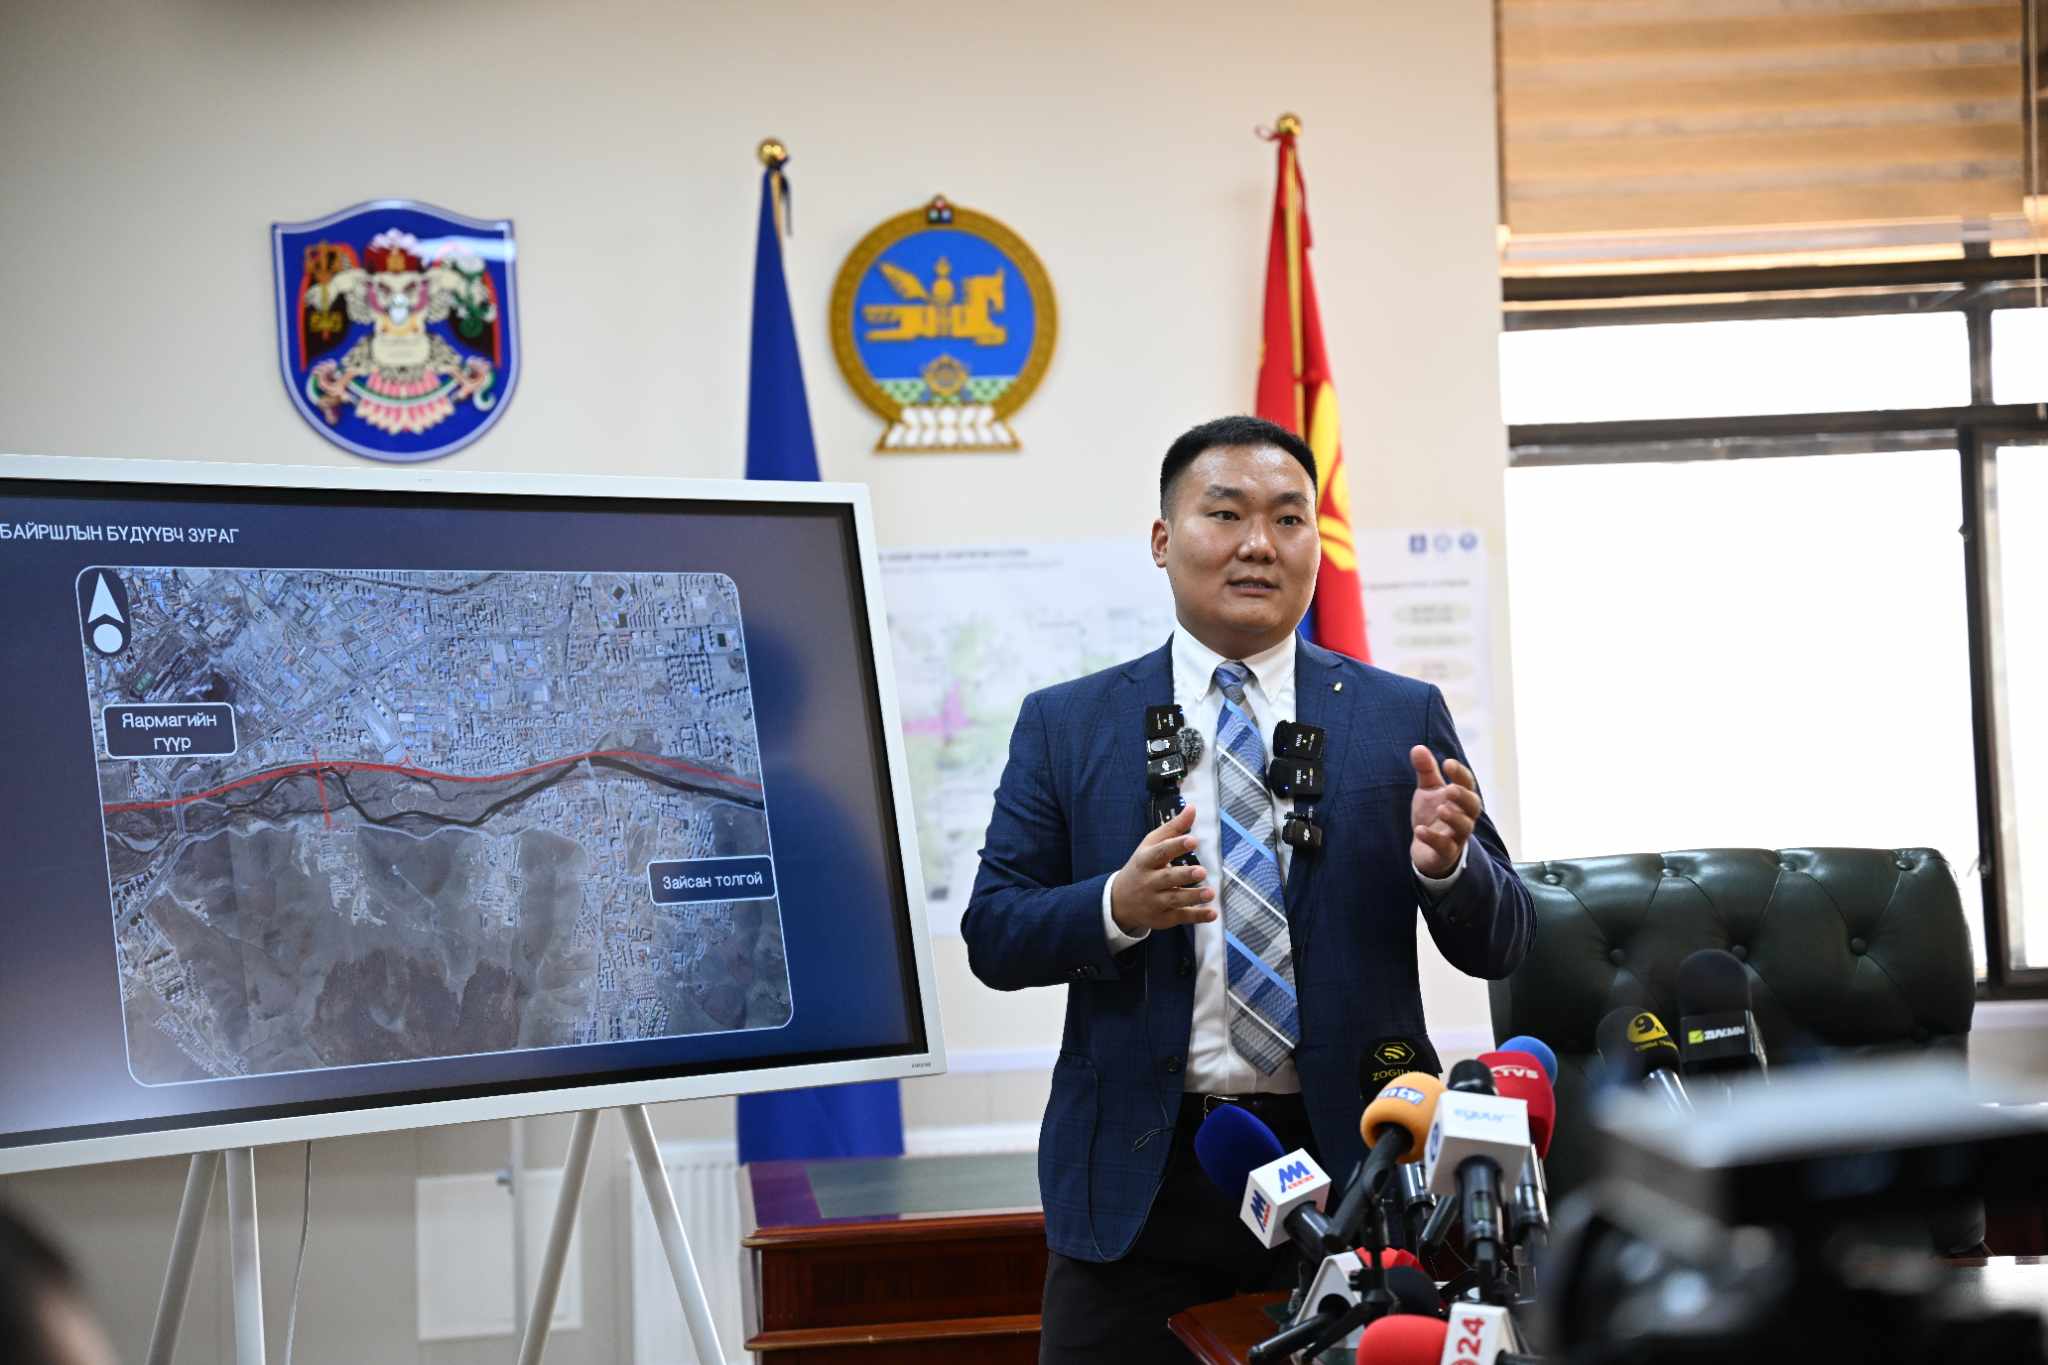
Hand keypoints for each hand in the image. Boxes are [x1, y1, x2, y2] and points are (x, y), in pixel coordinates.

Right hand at [1109, 802, 1215, 934]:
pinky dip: (1197, 916)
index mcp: (1146, 860)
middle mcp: (1149, 881)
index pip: (1160, 852)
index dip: (1176, 846)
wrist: (1119, 900)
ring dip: (1193, 896)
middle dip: (1184, 875)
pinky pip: (1180, 917)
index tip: (1193, 840)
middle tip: (1201, 871)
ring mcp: (1155, 901)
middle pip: (1167, 878)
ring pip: (1174, 899)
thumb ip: (1173, 828)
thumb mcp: (1151, 845)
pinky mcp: (1162, 917)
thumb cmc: (1142, 866)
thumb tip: (1192, 808)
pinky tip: (1212, 914)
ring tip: (1210, 893)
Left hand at [1410, 746, 1479, 878]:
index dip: (1460, 773)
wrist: (1426, 848)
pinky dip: (1433, 838)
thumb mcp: (1428, 790)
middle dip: (1463, 796)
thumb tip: (1418, 747)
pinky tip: (1419, 830)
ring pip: (1464, 827)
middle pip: (1473, 806)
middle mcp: (1464, 816)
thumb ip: (1426, 770)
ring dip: (1454, 818)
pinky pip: (1444, 847)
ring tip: (1441, 809)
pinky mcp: (1446, 853)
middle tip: (1450, 789)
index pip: (1467, 784)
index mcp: (1461, 798)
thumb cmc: (1432, 814)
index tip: (1447, 763)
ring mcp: (1457, 836)